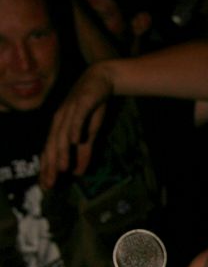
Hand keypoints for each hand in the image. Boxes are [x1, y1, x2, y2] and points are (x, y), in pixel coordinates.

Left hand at [40, 64, 112, 188]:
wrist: (100, 80)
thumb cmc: (91, 107)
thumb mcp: (89, 133)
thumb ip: (83, 152)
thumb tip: (78, 173)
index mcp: (59, 128)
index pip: (50, 151)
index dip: (47, 169)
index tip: (47, 186)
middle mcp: (59, 120)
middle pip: (52, 146)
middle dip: (50, 166)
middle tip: (50, 183)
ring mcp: (68, 111)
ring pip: (62, 134)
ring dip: (62, 151)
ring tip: (62, 168)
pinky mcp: (81, 103)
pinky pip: (76, 117)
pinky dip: (74, 129)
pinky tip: (75, 141)